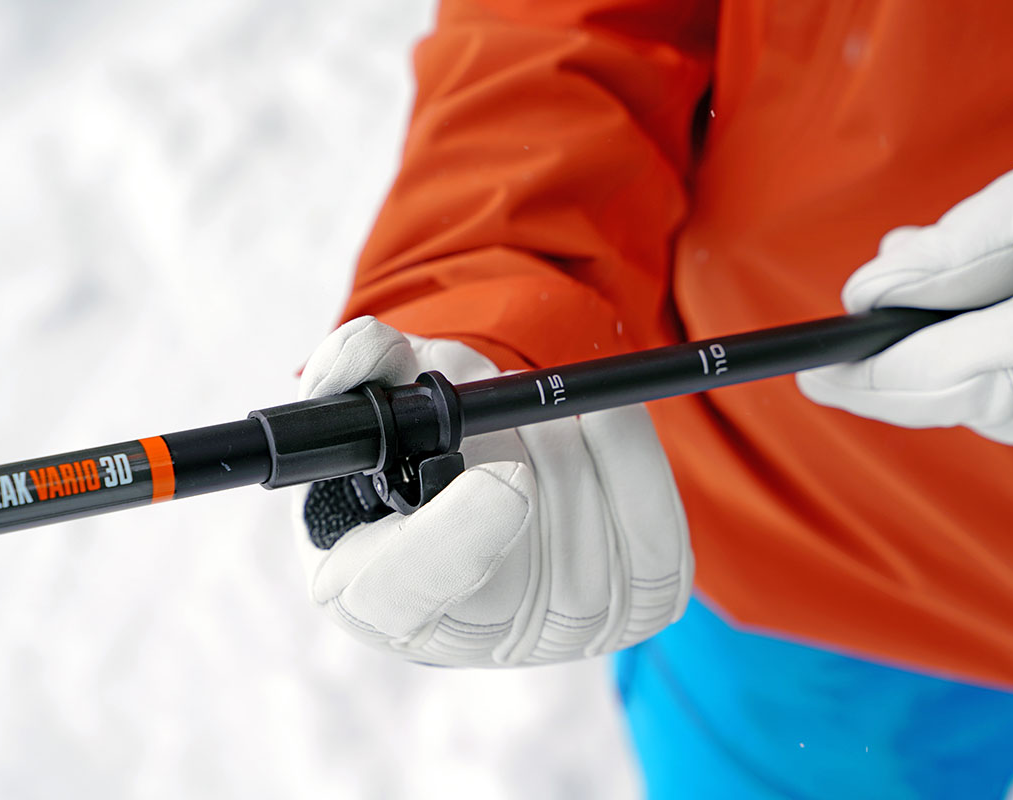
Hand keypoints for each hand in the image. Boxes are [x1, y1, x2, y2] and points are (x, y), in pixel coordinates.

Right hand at [291, 317, 691, 666]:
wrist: (477, 500)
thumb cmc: (413, 460)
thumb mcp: (369, 408)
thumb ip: (357, 369)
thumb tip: (375, 346)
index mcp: (370, 594)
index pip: (406, 594)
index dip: (458, 540)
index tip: (503, 477)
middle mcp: (466, 637)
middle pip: (525, 556)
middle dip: (530, 447)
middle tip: (505, 389)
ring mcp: (555, 635)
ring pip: (589, 531)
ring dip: (568, 441)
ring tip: (534, 411)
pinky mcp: (629, 614)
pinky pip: (655, 539)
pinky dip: (634, 460)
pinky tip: (602, 421)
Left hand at [798, 137, 1012, 471]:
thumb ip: (964, 243)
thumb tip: (877, 283)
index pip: (921, 376)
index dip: (856, 377)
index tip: (812, 373)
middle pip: (943, 398)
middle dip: (893, 362)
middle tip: (867, 320)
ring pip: (981, 402)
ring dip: (949, 353)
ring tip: (948, 291)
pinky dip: (999, 366)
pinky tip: (1008, 320)